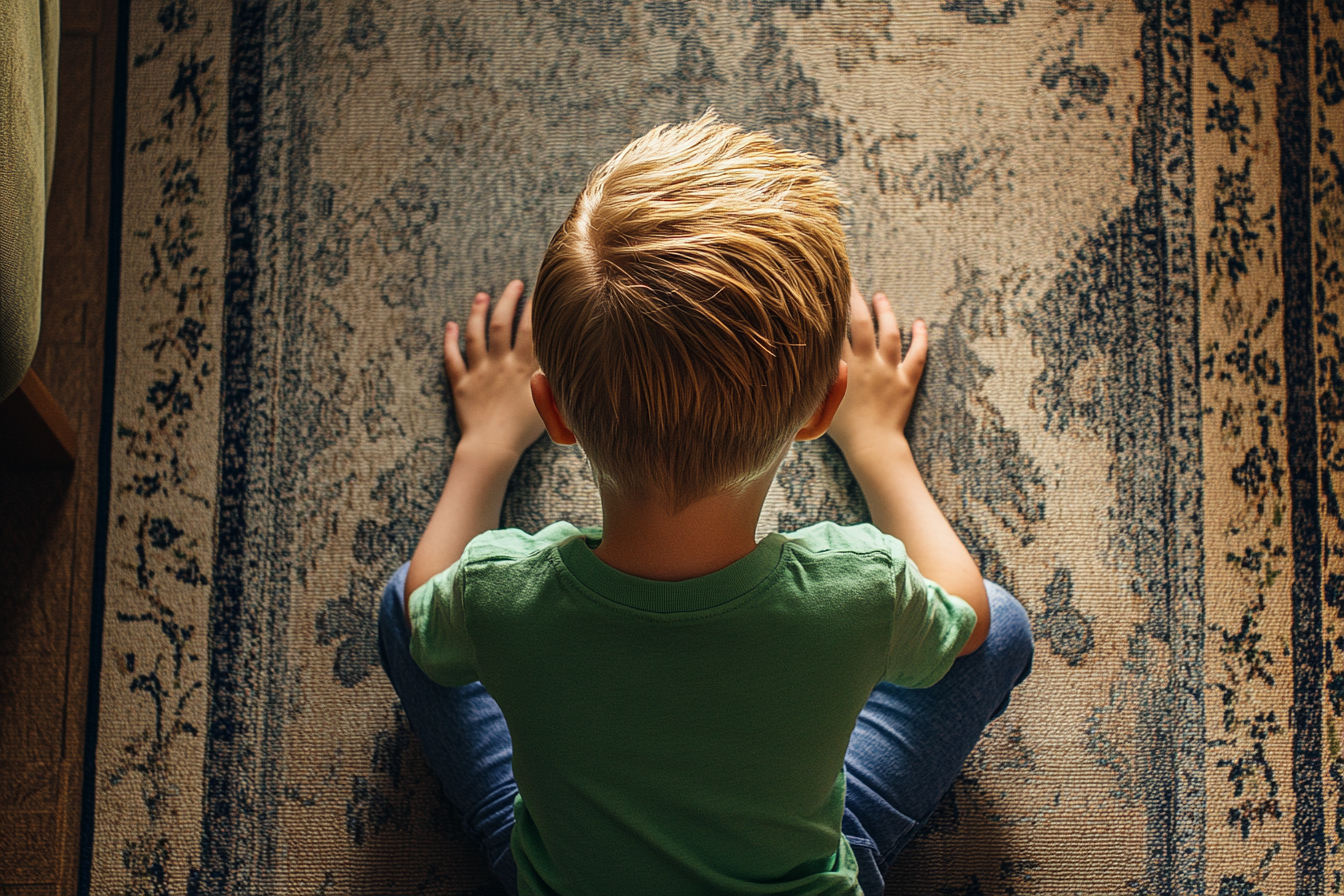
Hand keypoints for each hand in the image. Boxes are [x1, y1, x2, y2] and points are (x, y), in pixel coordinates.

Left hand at [444, 279, 545, 457]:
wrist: (493, 448)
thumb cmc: (525, 431)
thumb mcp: (551, 403)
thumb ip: (555, 378)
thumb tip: (566, 359)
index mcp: (524, 368)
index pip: (531, 329)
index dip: (534, 308)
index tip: (538, 291)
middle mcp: (501, 364)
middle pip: (504, 324)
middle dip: (509, 300)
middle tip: (514, 283)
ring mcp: (479, 372)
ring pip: (476, 334)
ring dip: (478, 312)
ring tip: (482, 296)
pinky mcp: (461, 384)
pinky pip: (452, 358)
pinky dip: (449, 341)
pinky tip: (449, 326)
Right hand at [827, 280, 927, 460]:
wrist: (872, 448)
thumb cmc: (841, 432)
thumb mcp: (817, 404)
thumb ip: (812, 381)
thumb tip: (797, 365)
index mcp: (842, 368)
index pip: (834, 329)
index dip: (830, 307)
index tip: (827, 288)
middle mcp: (866, 363)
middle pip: (861, 322)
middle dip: (855, 297)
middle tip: (851, 280)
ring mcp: (888, 371)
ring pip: (890, 332)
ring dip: (886, 311)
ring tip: (880, 297)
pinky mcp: (907, 382)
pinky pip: (917, 355)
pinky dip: (921, 338)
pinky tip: (920, 323)